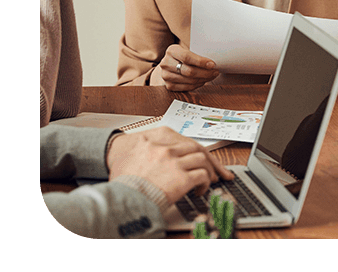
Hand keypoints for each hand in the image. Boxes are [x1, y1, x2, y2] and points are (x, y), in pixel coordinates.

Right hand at [107, 127, 233, 202]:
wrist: (120, 197)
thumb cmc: (123, 181)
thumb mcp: (130, 156)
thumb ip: (146, 150)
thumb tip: (155, 158)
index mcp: (156, 138)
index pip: (184, 140)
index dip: (196, 150)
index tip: (202, 156)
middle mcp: (167, 147)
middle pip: (197, 147)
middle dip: (210, 159)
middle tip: (217, 170)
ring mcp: (175, 162)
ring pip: (203, 159)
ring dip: (209, 171)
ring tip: (208, 180)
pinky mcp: (182, 177)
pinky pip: (203, 176)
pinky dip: (205, 183)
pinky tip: (199, 190)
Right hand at [158, 44, 218, 90]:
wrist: (172, 63)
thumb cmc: (185, 55)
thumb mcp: (189, 48)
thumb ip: (198, 52)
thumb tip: (215, 59)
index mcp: (171, 50)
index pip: (187, 57)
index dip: (201, 62)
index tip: (212, 64)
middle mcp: (166, 63)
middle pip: (189, 71)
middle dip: (205, 73)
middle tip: (215, 72)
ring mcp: (166, 75)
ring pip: (189, 81)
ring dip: (204, 79)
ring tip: (211, 76)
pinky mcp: (169, 86)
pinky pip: (187, 87)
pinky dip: (198, 84)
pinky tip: (203, 80)